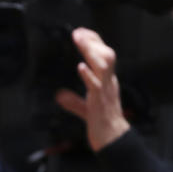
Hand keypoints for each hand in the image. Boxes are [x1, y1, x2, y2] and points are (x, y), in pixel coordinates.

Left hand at [54, 26, 130, 151]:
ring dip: (91, 52)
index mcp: (107, 82)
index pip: (103, 56)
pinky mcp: (100, 101)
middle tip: (78, 32)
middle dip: (93, 41)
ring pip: (103, 66)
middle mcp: (108, 83)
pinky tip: (81, 67)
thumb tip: (59, 95)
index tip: (80, 32)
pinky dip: (88, 75)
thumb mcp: (85, 109)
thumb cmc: (101, 123)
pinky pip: (96, 86)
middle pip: (106, 55)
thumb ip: (73, 101)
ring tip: (80, 41)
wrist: (112, 139)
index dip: (94, 42)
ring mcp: (105, 91)